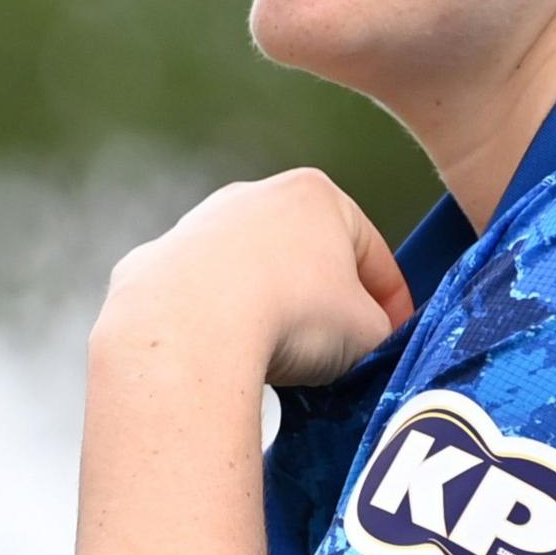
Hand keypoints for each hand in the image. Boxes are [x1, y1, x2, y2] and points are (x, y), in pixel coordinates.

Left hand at [100, 169, 410, 387]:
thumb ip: (382, 331)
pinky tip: (235, 354)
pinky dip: (225, 323)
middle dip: (329, 305)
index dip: (392, 304)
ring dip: (275, 313)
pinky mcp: (161, 262)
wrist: (191, 328)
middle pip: (311, 260)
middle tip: (341, 354)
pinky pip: (208, 298)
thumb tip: (371, 343)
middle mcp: (254, 197)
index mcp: (316, 195)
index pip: (372, 253)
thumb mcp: (368, 332)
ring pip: (257, 277)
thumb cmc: (287, 314)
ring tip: (284, 359)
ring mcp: (202, 226)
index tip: (393, 339)